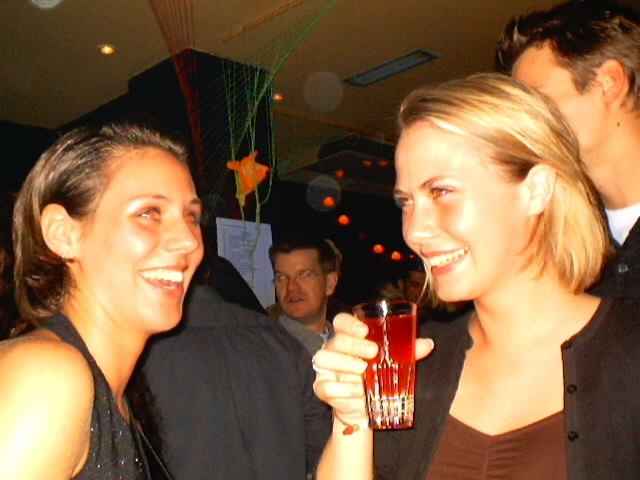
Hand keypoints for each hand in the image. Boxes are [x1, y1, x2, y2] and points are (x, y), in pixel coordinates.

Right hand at [312, 313, 433, 430]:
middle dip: (353, 345)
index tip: (365, 330)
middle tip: (373, 352)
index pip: (341, 321)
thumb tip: (427, 343)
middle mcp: (332, 350)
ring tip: (363, 371)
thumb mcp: (393, 362)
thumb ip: (407, 352)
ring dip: (343, 364)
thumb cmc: (377, 377)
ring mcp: (325, 369)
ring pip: (323, 359)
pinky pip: (325, 386)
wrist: (364, 408)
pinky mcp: (322, 388)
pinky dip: (342, 390)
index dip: (349, 323)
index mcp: (348, 338)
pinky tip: (358, 394)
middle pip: (335, 340)